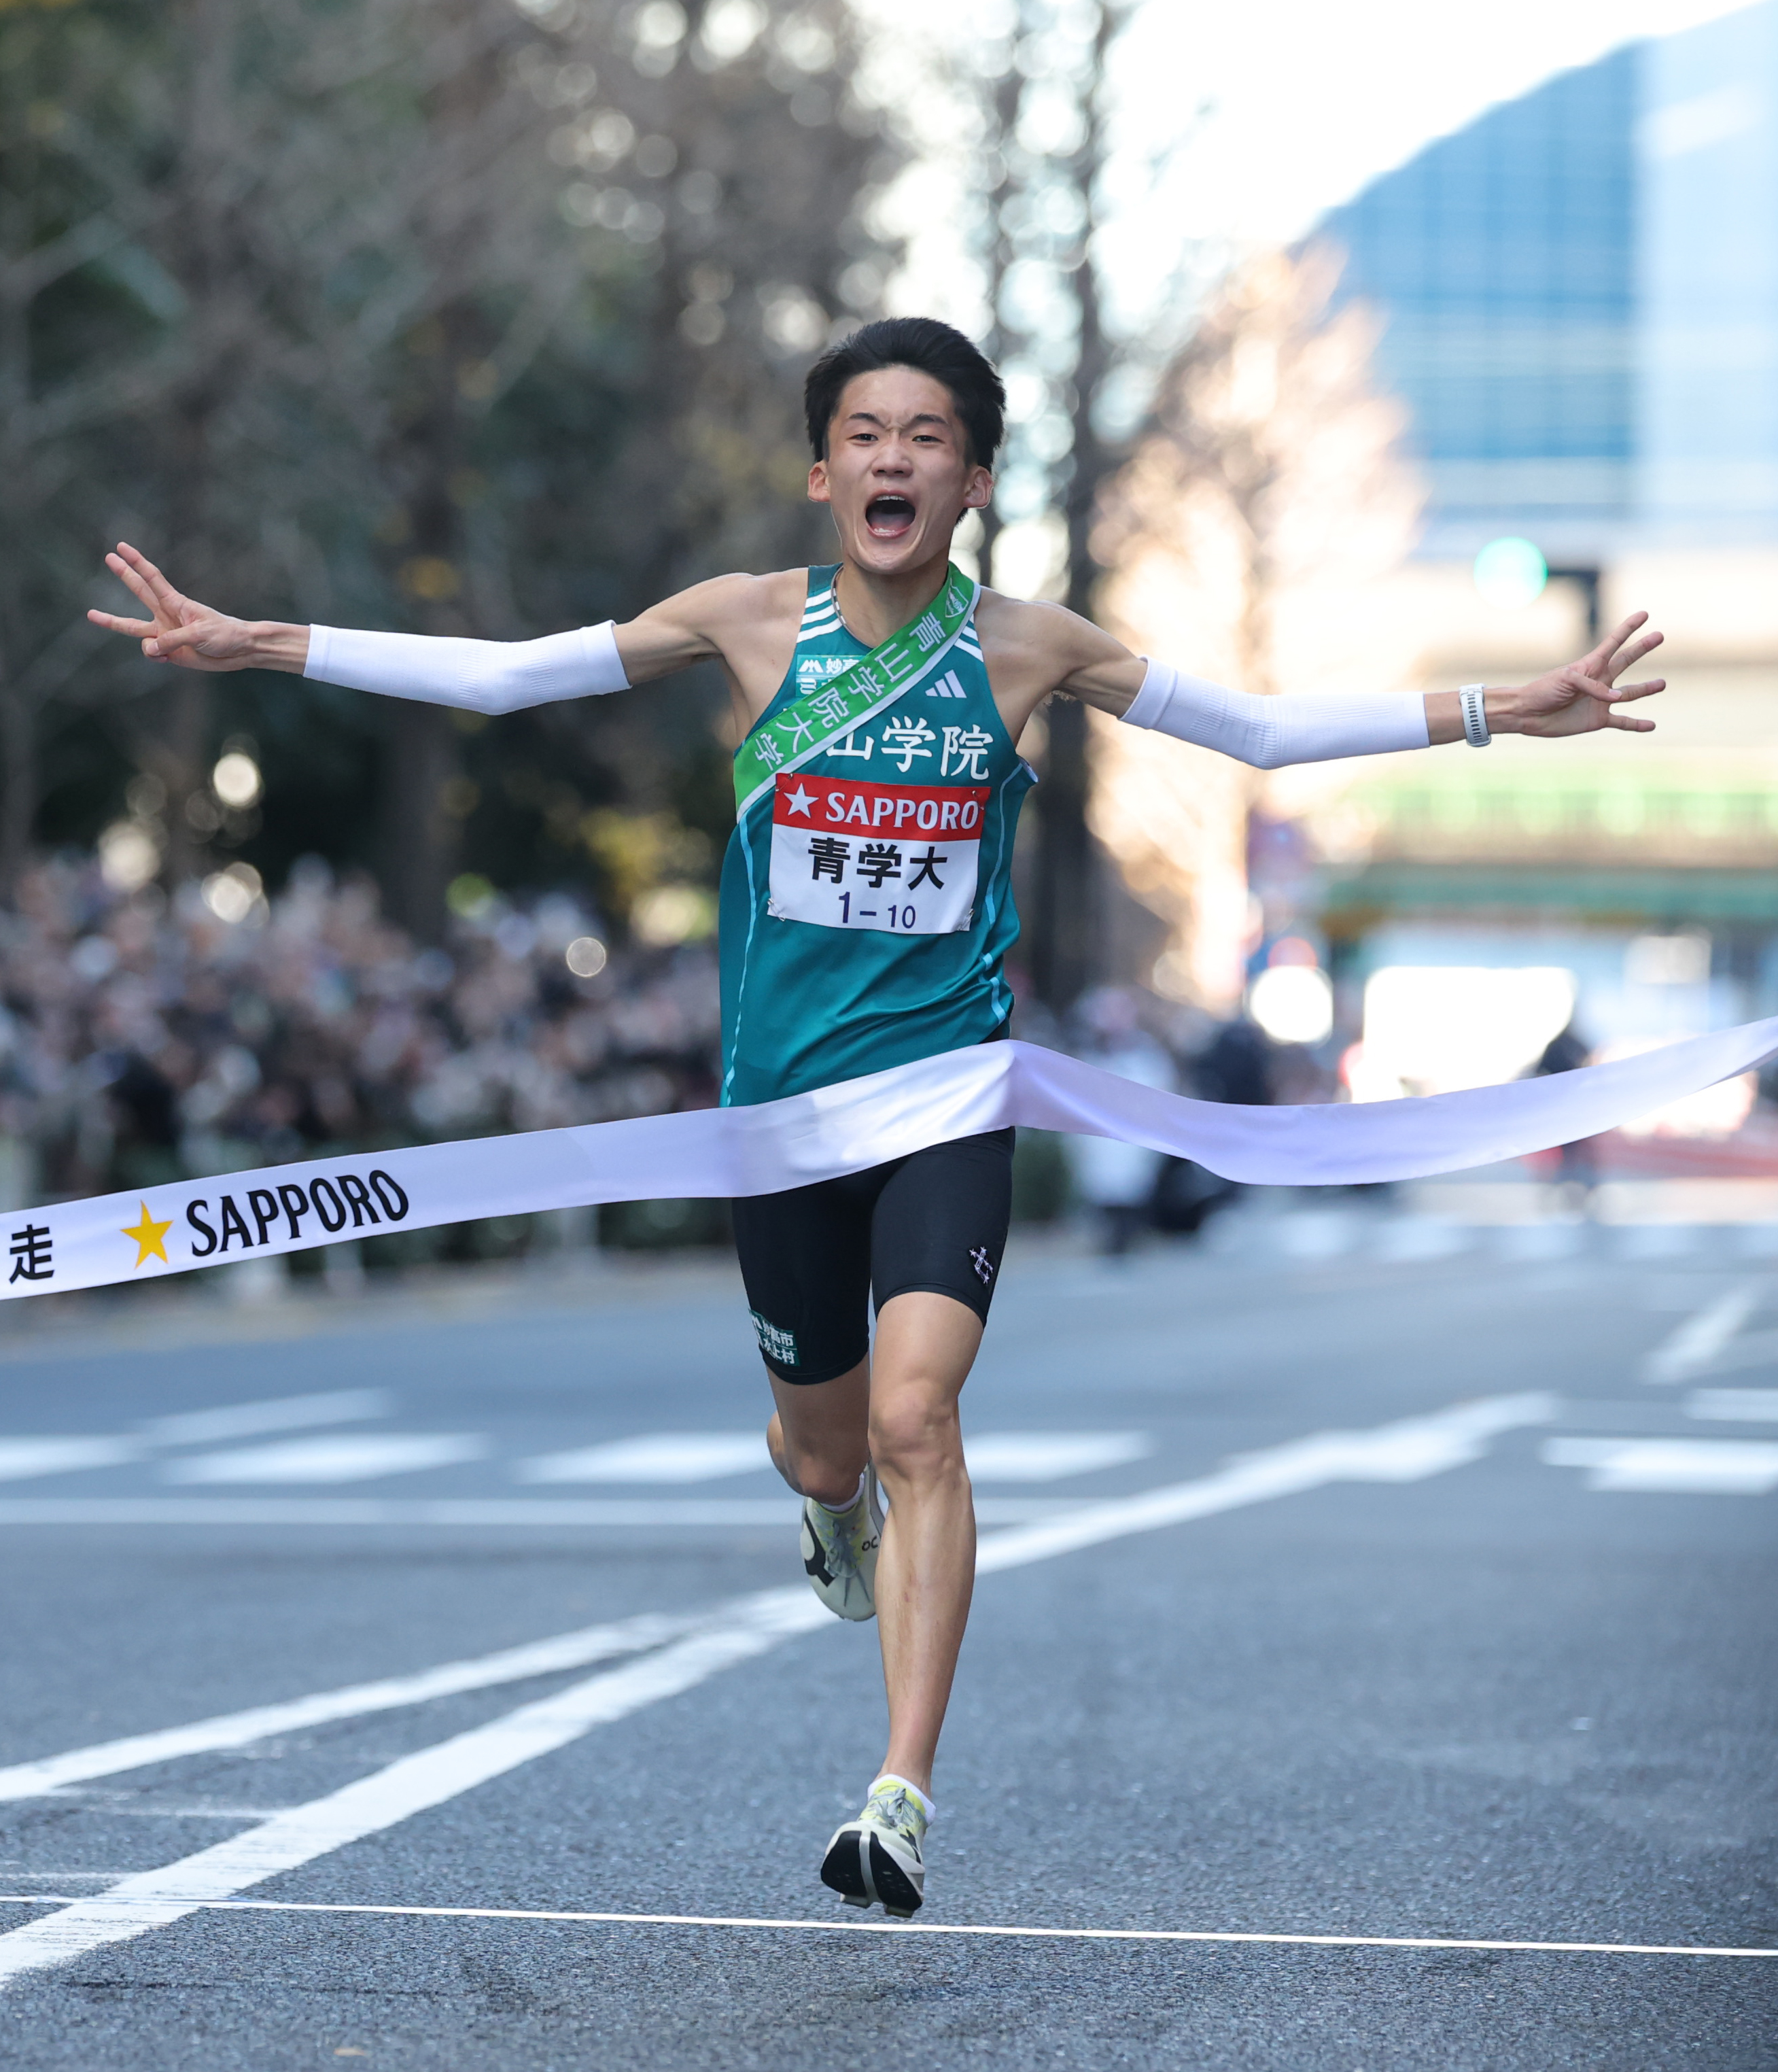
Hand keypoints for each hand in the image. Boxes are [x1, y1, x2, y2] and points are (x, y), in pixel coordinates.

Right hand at [87, 542, 265, 671]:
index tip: (120, 546)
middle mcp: (166, 615)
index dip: (136, 562)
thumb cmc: (225, 634)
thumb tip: (149, 649)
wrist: (239, 652)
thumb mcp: (200, 634)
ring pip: (131, 627)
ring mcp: (165, 632)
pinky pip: (150, 653)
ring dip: (112, 621)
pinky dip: (154, 657)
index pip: (152, 578)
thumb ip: (173, 640)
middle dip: (124, 574)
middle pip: (139, 591)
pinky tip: (168, 659)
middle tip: (108, 557)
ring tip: (92, 614)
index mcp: (175, 603)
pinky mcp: (168, 651)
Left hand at [1497, 613, 1665, 736]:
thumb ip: (1592, 686)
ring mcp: (1601, 700)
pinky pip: (1622, 722)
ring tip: (1662, 683)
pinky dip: (1637, 724)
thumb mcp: (1566, 680)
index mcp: (1591, 665)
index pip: (1614, 642)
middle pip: (1626, 660)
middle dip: (1642, 647)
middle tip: (1660, 635)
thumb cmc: (1543, 690)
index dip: (1629, 628)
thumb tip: (1615, 698)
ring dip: (1646, 689)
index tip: (1644, 614)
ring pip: (1630, 693)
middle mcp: (1600, 680)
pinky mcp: (1598, 720)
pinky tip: (1651, 725)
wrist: (1527, 714)